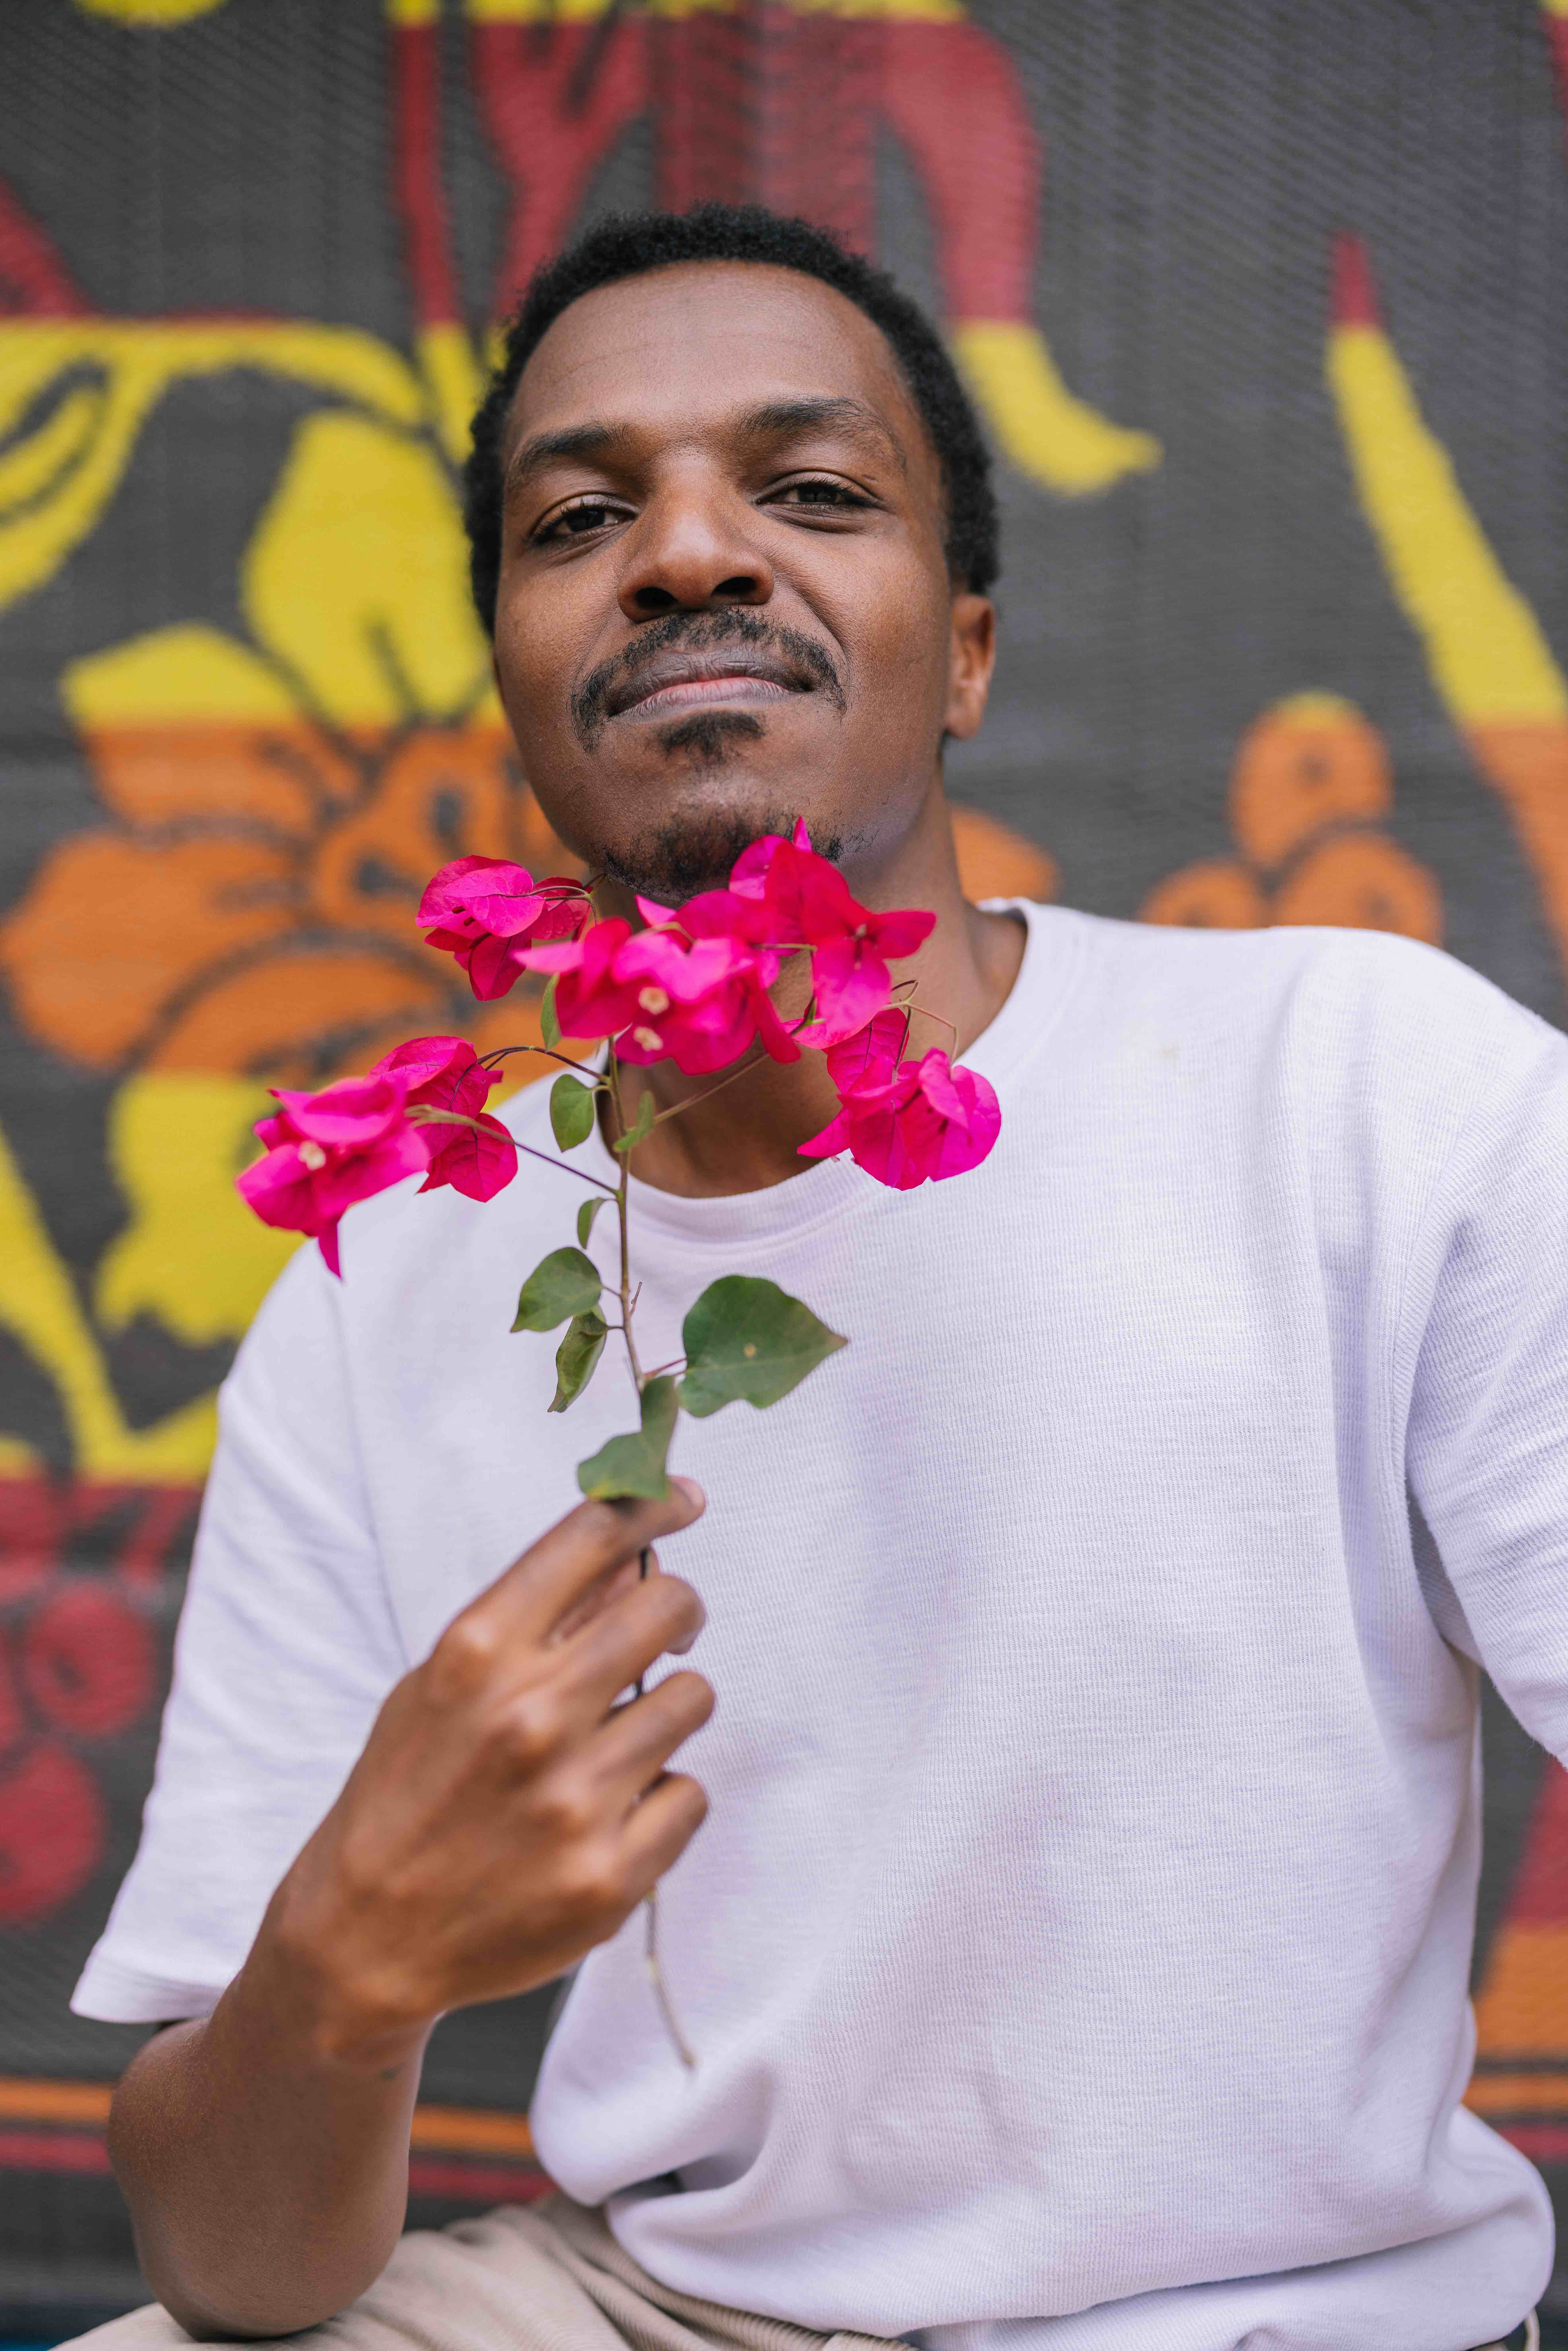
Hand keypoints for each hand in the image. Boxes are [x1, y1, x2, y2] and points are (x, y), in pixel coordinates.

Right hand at [259, 1482, 712, 2065]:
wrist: (366, 1938)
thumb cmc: (406, 1795)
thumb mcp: (444, 1684)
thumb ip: (537, 1617)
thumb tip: (631, 1554)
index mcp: (478, 1655)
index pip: (594, 1538)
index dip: (653, 1505)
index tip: (683, 1501)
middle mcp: (530, 1718)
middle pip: (667, 1606)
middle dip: (678, 1610)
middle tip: (663, 1631)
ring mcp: (576, 1801)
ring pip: (692, 1699)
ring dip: (665, 1710)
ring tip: (615, 1739)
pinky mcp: (611, 1876)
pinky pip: (689, 1794)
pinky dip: (661, 1799)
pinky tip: (610, 1812)